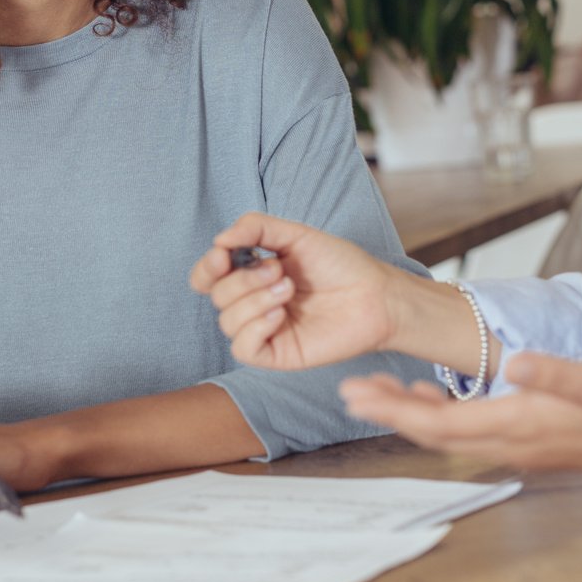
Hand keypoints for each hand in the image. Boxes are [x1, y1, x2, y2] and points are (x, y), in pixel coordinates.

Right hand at [190, 212, 401, 369]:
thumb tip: (218, 240)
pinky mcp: (277, 354)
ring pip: (228, 322)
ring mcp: (264, 330)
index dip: (207, 267)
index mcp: (253, 275)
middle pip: (217, 296)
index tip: (223, 254)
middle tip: (280, 271)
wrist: (375, 294)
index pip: (207, 277)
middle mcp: (254, 303)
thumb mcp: (296, 235)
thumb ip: (256, 228)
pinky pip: (243, 349)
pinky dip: (256, 328)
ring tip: (289, 289)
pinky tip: (280, 316)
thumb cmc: (340, 264)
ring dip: (255, 300)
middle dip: (244, 280)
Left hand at [338, 352, 581, 505]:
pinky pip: (468, 433)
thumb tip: (514, 363)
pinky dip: (440, 416)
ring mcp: (517, 445)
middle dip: (389, 413)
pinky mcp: (527, 440)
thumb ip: (555, 372)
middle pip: (432, 432)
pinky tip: (434, 398)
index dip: (395, 409)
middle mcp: (509, 441)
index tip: (358, 395)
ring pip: (447, 435)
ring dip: (410, 415)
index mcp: (517, 423)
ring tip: (378, 393)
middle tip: (351, 392)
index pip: (439, 422)